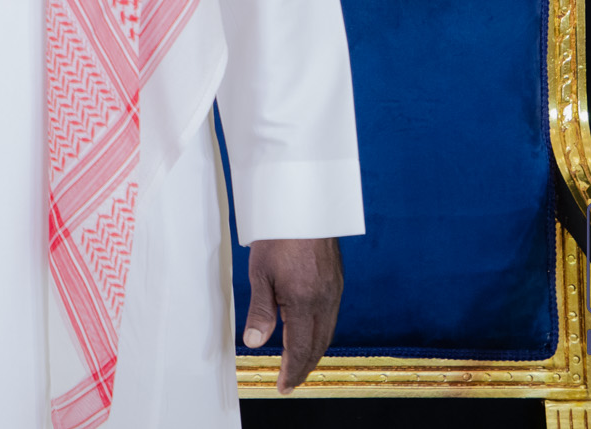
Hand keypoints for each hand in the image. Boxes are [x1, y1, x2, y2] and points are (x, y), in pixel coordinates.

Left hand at [241, 237, 342, 392]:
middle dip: (304, 367)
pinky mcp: (336, 281)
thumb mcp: (260, 273)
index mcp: (304, 302)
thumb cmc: (278, 235)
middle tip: (290, 382)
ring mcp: (334, 291)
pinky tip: (310, 333)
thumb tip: (254, 342)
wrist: (303, 205)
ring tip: (298, 364)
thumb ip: (260, 311)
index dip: (292, 371)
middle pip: (318, 346)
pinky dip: (321, 333)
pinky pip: (331, 317)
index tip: (283, 386)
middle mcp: (325, 301)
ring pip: (327, 333)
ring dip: (314, 352)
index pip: (300, 349)